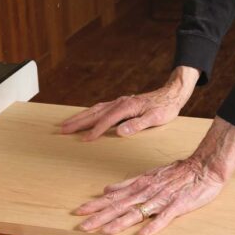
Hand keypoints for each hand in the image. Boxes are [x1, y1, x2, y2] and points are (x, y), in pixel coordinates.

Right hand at [61, 66, 199, 140]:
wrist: (171, 94)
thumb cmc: (165, 108)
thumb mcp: (155, 119)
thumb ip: (138, 125)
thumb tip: (121, 132)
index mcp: (127, 107)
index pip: (107, 121)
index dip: (95, 131)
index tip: (85, 140)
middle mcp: (120, 103)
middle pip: (95, 113)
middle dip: (78, 122)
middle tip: (63, 130)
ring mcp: (119, 102)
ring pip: (95, 109)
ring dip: (81, 117)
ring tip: (67, 124)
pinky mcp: (121, 103)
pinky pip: (101, 108)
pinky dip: (90, 113)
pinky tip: (85, 117)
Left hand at [74, 117, 234, 234]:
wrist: (204, 167)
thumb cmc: (178, 173)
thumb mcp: (149, 175)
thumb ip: (128, 184)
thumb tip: (106, 189)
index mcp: (140, 186)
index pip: (113, 197)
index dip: (95, 205)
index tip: (79, 212)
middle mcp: (147, 192)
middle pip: (120, 206)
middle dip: (100, 217)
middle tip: (82, 226)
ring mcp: (162, 199)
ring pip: (138, 212)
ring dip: (120, 222)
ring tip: (105, 231)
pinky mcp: (178, 205)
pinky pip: (165, 217)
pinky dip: (154, 225)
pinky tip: (144, 234)